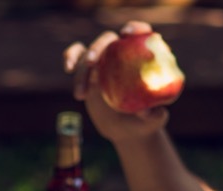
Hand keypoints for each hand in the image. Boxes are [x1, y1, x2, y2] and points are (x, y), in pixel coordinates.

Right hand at [64, 21, 171, 144]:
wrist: (125, 129)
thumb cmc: (144, 122)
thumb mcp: (153, 122)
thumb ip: (154, 116)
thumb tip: (145, 112)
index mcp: (143, 57)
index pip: (142, 33)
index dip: (135, 28)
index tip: (126, 33)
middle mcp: (123, 53)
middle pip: (109, 40)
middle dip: (98, 47)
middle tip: (91, 63)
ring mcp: (105, 60)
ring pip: (89, 52)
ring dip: (82, 66)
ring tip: (81, 94)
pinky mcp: (89, 69)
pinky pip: (77, 55)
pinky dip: (70, 56)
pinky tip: (68, 68)